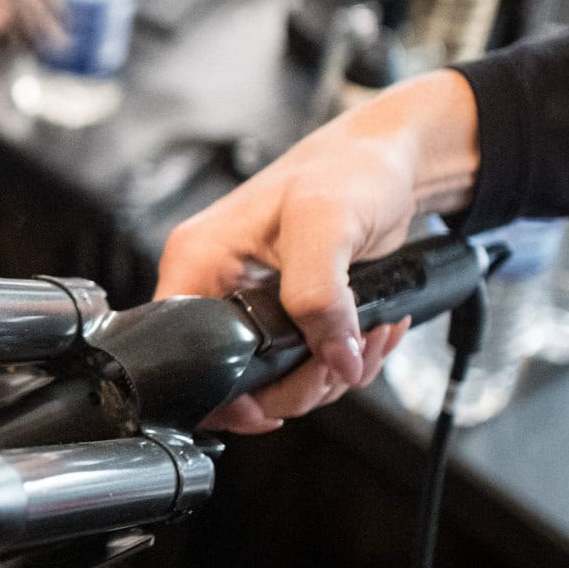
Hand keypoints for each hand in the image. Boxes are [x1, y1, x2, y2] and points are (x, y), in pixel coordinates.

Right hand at [156, 69, 480, 430]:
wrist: (388, 163)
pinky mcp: (286, 312)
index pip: (180, 350)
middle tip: (341, 364)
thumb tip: (335, 361)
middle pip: (235, 379)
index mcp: (198, 261)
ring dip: (332, 374)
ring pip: (276, 378)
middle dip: (298, 385)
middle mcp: (215, 285)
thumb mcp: (325, 224)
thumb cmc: (347, 170)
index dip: (221, 391)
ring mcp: (251, 303)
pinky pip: (306, 363)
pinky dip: (345, 360)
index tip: (268, 405)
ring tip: (372, 336)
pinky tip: (372, 331)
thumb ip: (318, 295)